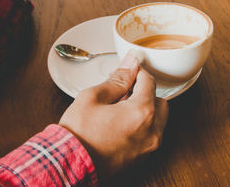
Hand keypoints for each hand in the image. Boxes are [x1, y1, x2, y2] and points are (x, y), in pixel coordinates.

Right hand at [59, 51, 168, 180]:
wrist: (70, 165)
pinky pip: (151, 134)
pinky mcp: (142, 157)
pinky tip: (122, 122)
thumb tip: (131, 64)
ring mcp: (149, 146)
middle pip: (159, 100)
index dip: (137, 72)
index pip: (149, 82)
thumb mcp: (93, 97)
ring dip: (146, 109)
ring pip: (158, 119)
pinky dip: (143, 125)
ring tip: (122, 107)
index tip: (127, 71)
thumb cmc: (79, 134)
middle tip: (124, 90)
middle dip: (145, 92)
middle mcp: (152, 131)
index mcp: (142, 112)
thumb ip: (118, 79)